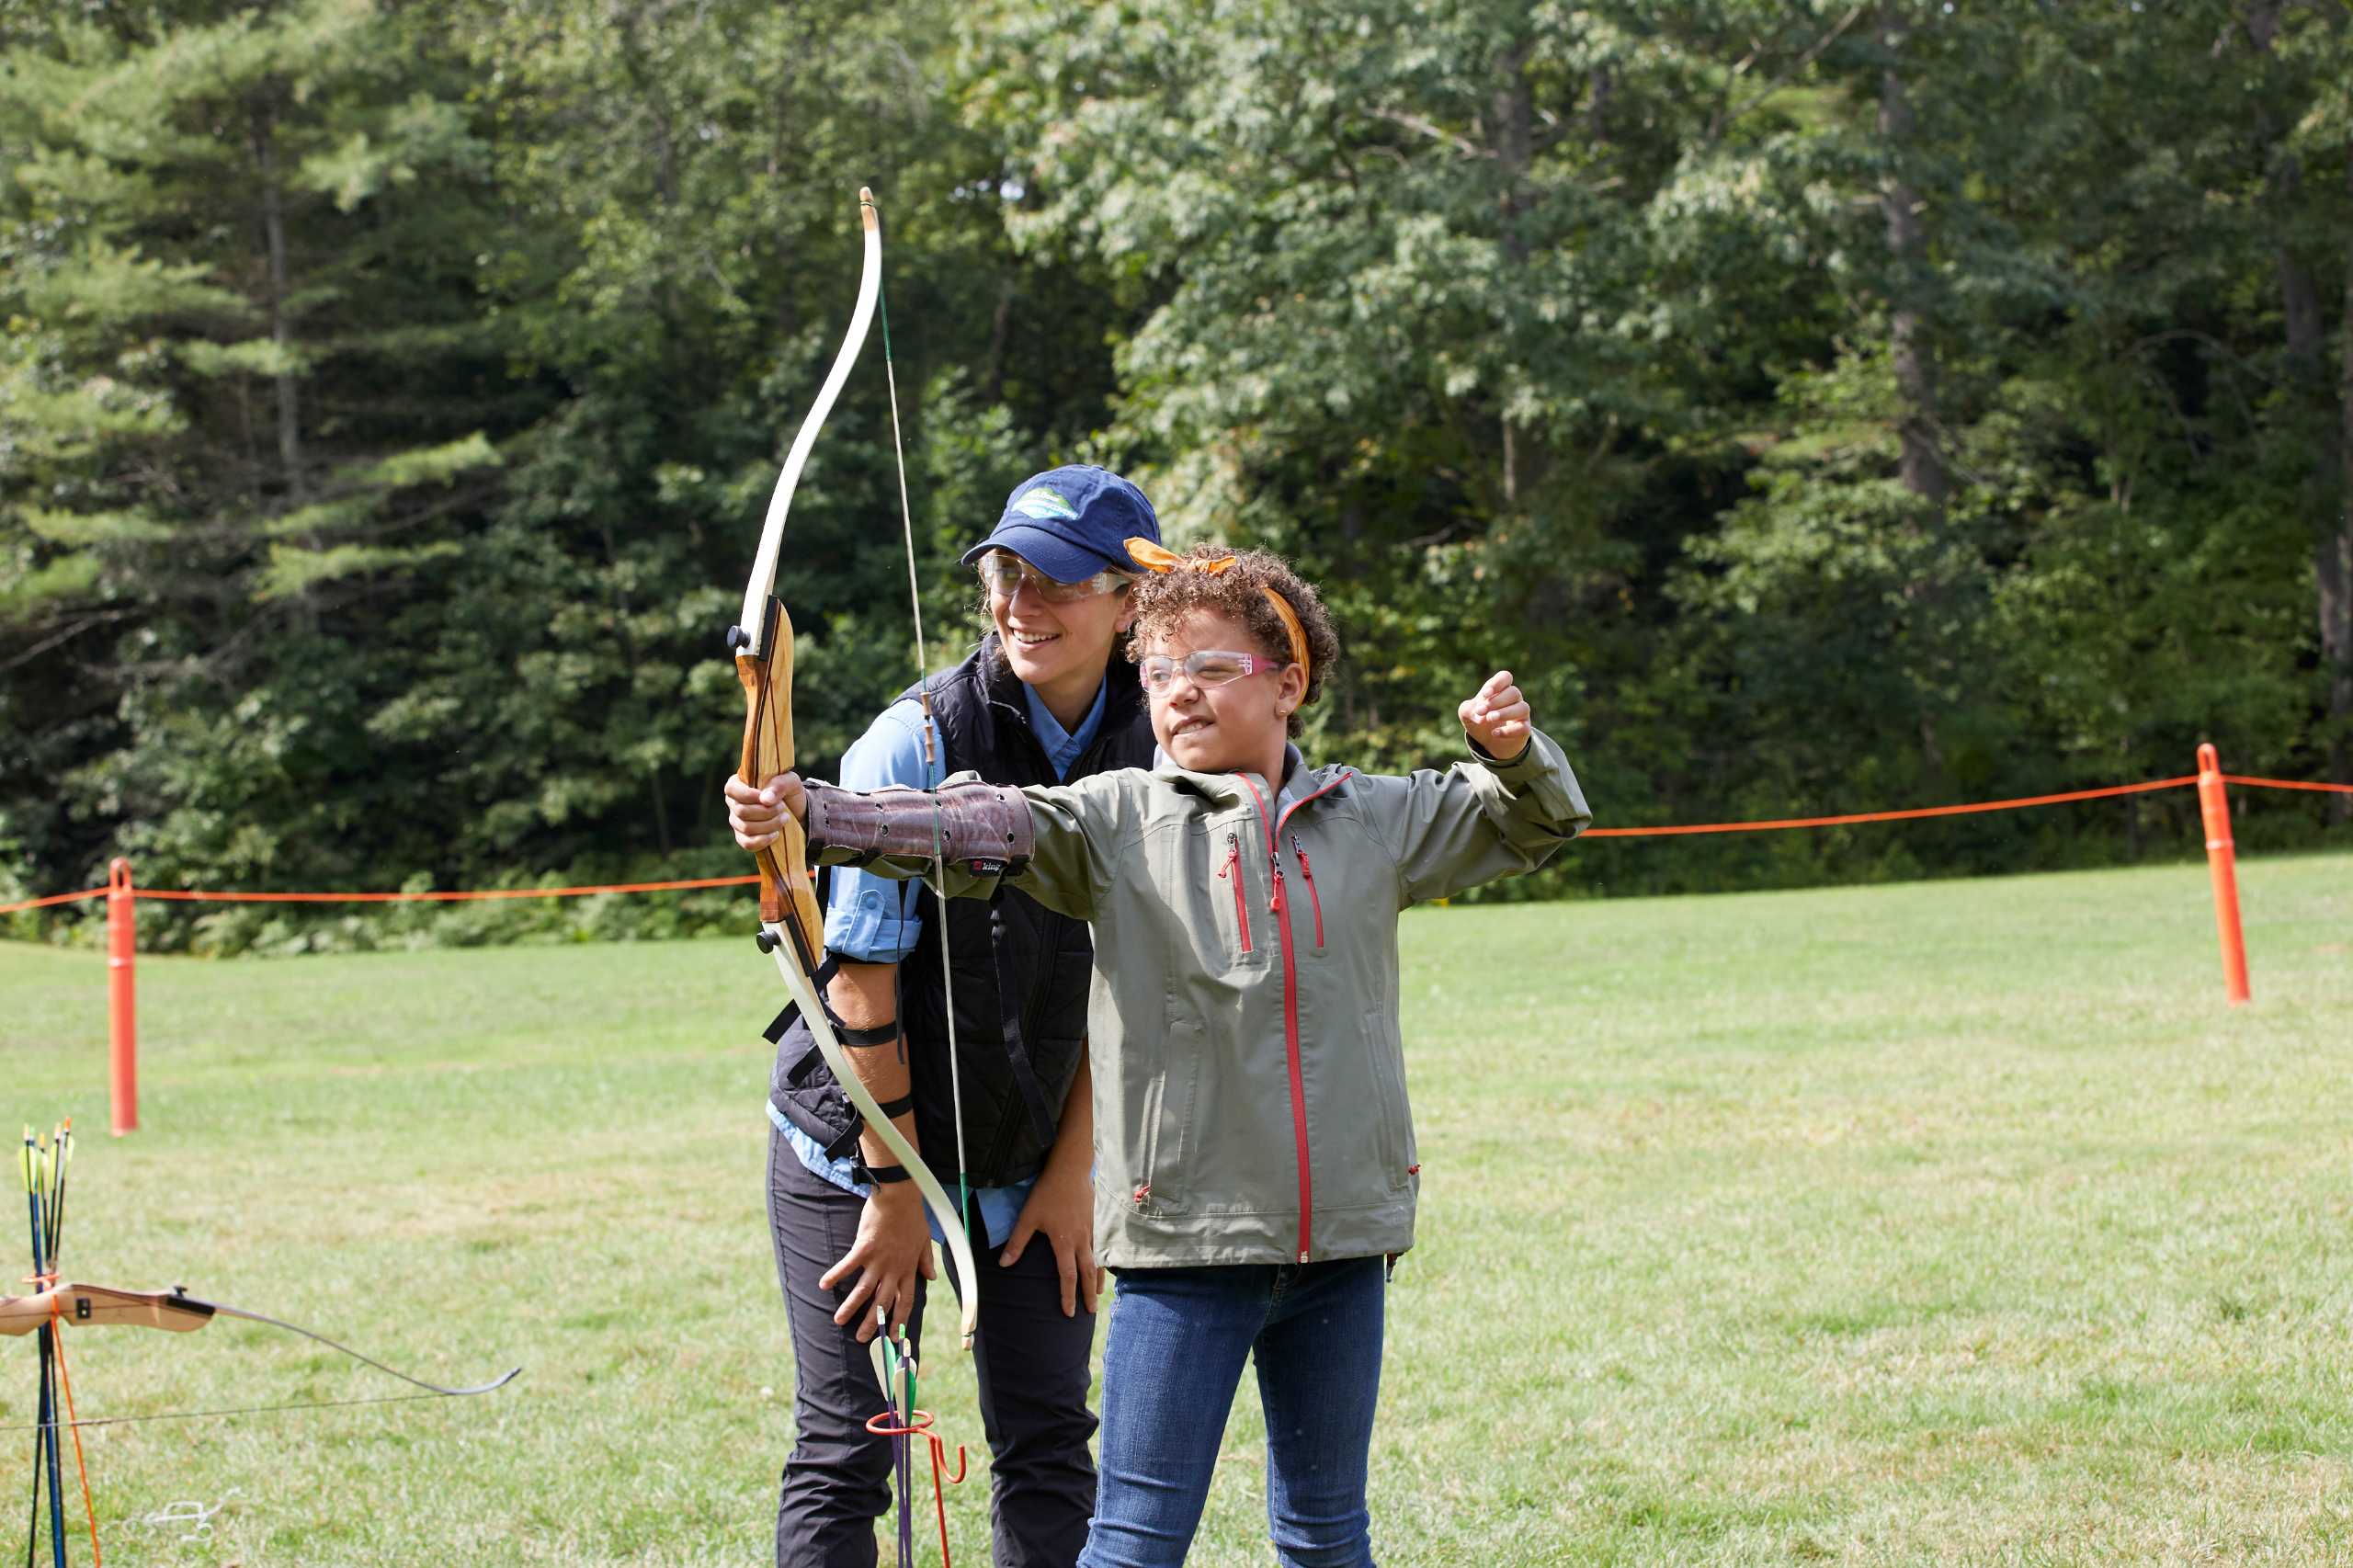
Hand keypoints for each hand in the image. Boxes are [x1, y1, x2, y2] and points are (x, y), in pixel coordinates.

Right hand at [723, 771, 806, 849]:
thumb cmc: (789, 791)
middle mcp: (734, 803)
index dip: (748, 795)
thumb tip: (765, 800)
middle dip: (767, 811)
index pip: (731, 789)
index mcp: (739, 784)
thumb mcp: (790, 782)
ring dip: (770, 824)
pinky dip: (764, 840)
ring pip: (746, 828)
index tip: (767, 798)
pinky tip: (776, 834)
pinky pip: (747, 843)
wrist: (796, 811)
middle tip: (783, 807)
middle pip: (741, 811)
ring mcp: (737, 822)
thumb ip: (779, 785)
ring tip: (784, 818)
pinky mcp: (743, 837)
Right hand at [819, 1182, 937, 1341]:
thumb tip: (932, 1277)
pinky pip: (848, 1266)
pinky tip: (824, 1285)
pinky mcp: (864, 1248)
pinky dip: (835, 1276)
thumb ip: (926, 1261)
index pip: (905, 1301)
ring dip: (851, 1307)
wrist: (899, 1196)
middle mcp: (893, 1269)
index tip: (895, 1337)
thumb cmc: (912, 1216)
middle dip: (873, 1323)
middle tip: (862, 1339)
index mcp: (908, 1269)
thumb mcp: (924, 1240)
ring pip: (863, 1291)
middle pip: (882, 1303)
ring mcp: (878, 1260)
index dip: (900, 1320)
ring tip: (839, 1321)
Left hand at [999, 1160, 1101, 1316]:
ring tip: (1098, 1293)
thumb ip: (1017, 1242)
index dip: (1068, 1295)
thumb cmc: (1047, 1194)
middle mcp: (1082, 1240)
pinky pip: (1103, 1247)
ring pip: (1098, 1261)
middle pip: (1087, 1273)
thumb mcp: (1028, 1217)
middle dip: (1088, 1294)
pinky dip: (1103, 1261)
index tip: (1069, 1312)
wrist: (1070, 1170)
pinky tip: (1103, 1265)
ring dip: (1098, 1279)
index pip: (1067, 1276)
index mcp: (1064, 1242)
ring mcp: (1093, 1231)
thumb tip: (1004, 1264)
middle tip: (1090, 1311)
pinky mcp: (1098, 1222)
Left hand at [1459, 670, 1532, 760]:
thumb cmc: (1478, 719)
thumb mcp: (1466, 712)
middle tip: (1481, 711)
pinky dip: (1509, 731)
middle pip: (1514, 692)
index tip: (1485, 694)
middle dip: (1496, 701)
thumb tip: (1482, 717)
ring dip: (1505, 713)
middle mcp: (1514, 699)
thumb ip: (1470, 709)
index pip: (1505, 677)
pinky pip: (1523, 727)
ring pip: (1523, 708)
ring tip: (1489, 718)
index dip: (1497, 683)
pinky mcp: (1525, 729)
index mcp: (1500, 689)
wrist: (1485, 741)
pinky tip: (1494, 733)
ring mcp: (1521, 714)